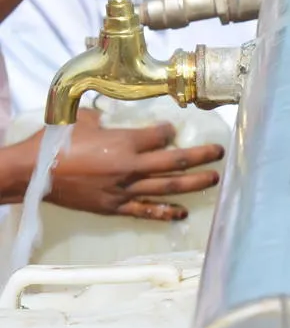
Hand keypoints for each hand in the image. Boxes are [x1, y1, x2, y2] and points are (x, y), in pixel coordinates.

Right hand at [39, 109, 223, 219]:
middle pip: (175, 162)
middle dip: (201, 157)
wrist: (32, 174)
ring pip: (168, 187)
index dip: (170, 131)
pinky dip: (166, 212)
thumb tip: (111, 115)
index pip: (160, 136)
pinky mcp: (115, 207)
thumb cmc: (54, 144)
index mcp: (122, 143)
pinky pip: (146, 211)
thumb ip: (102, 117)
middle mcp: (130, 168)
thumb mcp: (80, 120)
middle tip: (220, 153)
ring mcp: (124, 190)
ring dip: (194, 183)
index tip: (174, 129)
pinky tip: (182, 212)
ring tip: (214, 179)